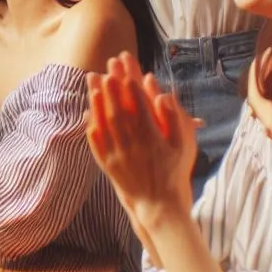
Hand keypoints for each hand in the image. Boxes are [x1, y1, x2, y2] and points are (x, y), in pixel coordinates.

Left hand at [86, 53, 194, 224]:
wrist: (158, 204)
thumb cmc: (174, 171)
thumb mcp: (183, 145)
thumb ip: (173, 118)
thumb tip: (163, 94)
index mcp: (152, 138)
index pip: (139, 107)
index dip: (131, 88)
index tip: (126, 72)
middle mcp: (132, 145)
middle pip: (118, 110)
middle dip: (112, 87)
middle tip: (107, 67)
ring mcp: (117, 155)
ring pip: (104, 122)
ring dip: (98, 99)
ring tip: (94, 80)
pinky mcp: (106, 164)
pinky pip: (96, 140)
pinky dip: (91, 122)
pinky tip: (88, 108)